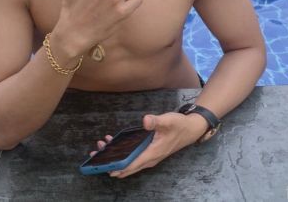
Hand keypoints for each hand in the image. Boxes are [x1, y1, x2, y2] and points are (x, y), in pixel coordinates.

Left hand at [90, 112, 208, 178]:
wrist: (191, 129)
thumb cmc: (179, 125)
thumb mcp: (168, 120)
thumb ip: (156, 121)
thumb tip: (145, 120)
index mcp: (152, 154)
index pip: (131, 165)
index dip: (117, 166)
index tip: (102, 165)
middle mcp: (149, 159)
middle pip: (127, 166)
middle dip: (111, 162)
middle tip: (96, 153)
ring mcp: (150, 157)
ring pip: (129, 162)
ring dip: (116, 156)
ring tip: (102, 145)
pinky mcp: (150, 152)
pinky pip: (133, 157)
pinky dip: (123, 152)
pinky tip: (115, 142)